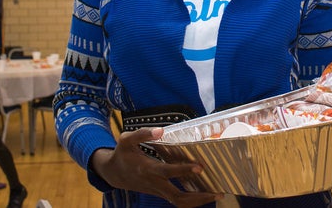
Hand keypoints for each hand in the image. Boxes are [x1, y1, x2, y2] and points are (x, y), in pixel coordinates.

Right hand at [91, 127, 221, 206]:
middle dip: (198, 197)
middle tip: (218, 192)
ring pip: (179, 202)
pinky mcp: (160, 192)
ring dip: (198, 200)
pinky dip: (192, 198)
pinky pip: (177, 199)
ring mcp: (158, 190)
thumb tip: (161, 130)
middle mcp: (155, 183)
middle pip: (178, 197)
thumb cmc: (122, 154)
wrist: (113, 173)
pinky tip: (205, 191)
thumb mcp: (126, 139)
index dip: (183, 170)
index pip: (168, 172)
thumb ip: (143, 133)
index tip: (199, 166)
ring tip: (217, 194)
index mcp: (148, 169)